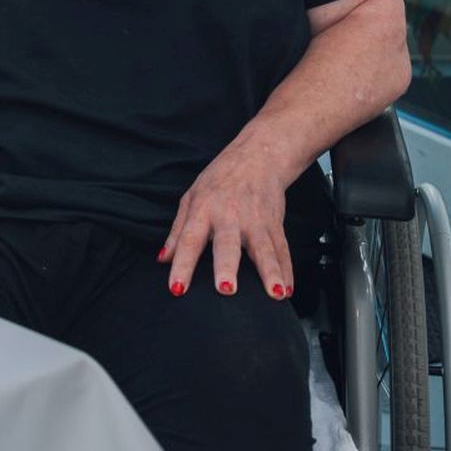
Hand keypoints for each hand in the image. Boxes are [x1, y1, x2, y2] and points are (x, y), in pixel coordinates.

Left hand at [161, 135, 294, 299]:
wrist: (258, 156)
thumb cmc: (220, 179)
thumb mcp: (191, 197)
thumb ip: (177, 231)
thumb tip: (162, 260)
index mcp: (203, 209)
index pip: (189, 239)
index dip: (182, 265)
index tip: (177, 289)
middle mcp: (229, 215)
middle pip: (228, 243)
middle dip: (227, 266)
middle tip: (226, 289)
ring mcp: (255, 220)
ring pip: (263, 248)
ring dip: (269, 272)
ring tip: (274, 293)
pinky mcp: (275, 223)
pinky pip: (282, 250)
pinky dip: (286, 271)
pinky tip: (287, 291)